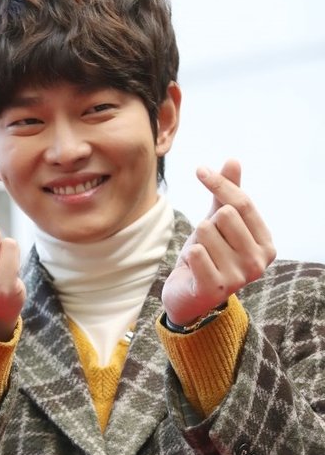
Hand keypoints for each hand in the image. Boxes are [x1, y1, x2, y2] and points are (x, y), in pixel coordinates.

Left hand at [162, 160, 275, 324]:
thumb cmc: (208, 254)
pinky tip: (194, 269)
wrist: (188, 294)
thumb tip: (233, 160)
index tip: (199, 170)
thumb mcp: (217, 221)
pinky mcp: (215, 289)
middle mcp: (258, 263)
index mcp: (266, 244)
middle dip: (208, 224)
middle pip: (225, 214)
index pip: (242, 203)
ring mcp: (239, 278)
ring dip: (197, 240)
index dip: (219, 183)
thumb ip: (228, 194)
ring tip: (201, 258)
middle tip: (207, 244)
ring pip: (205, 230)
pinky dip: (189, 255)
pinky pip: (195, 252)